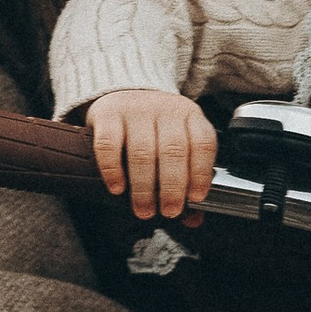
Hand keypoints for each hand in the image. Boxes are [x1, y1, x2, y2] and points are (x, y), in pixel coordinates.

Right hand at [84, 89, 216, 222]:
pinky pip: (109, 145)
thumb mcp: (179, 143)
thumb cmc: (156, 127)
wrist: (126, 91)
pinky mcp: (108, 114)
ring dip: (144, 187)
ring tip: (144, 209)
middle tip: (169, 211)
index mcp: (190, 116)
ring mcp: (136, 110)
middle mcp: (166, 110)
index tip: (195, 198)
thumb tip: (193, 219)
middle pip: (173, 151)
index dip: (201, 173)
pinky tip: (117, 188)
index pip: (202, 143)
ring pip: (142, 152)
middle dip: (172, 188)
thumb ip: (187, 179)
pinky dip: (113, 171)